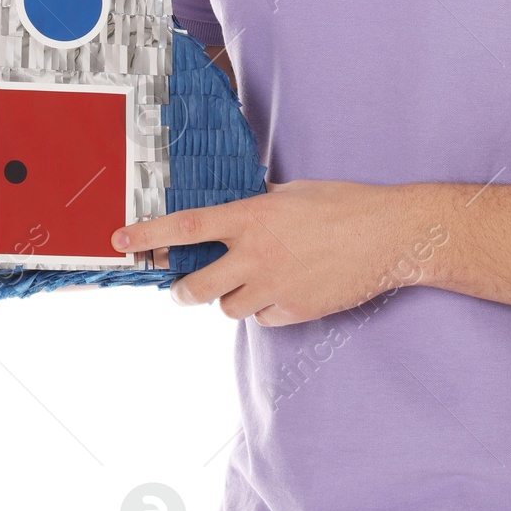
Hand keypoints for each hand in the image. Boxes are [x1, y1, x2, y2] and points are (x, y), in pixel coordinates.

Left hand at [111, 179, 443, 326]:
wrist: (390, 236)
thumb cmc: (346, 205)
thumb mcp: (294, 192)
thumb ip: (259, 204)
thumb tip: (238, 209)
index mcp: (252, 217)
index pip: (186, 227)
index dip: (149, 236)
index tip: (121, 241)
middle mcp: (256, 254)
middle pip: (195, 288)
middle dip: (182, 290)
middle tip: (183, 287)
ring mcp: (274, 286)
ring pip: (228, 308)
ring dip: (231, 298)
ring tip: (253, 281)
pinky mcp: (295, 311)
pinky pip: (264, 318)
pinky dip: (266, 309)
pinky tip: (287, 290)